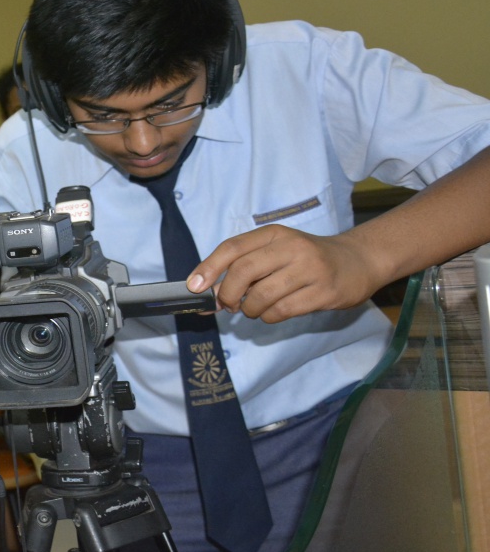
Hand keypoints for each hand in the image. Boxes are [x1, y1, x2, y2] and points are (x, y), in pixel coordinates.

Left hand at [190, 225, 380, 323]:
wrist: (358, 262)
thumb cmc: (307, 258)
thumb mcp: (275, 252)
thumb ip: (243, 267)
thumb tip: (208, 291)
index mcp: (274, 234)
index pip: (233, 247)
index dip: (209, 267)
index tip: (194, 286)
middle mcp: (291, 248)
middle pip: (243, 272)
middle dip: (228, 294)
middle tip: (228, 304)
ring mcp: (310, 270)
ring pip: (261, 296)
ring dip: (249, 310)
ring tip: (254, 308)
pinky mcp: (323, 292)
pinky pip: (281, 311)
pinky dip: (268, 317)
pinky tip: (272, 312)